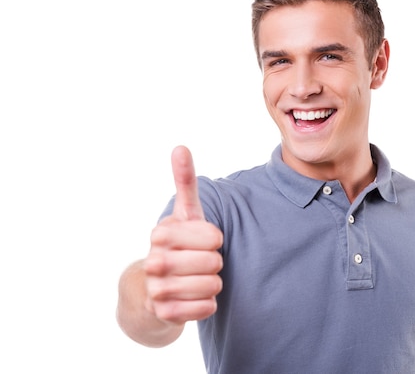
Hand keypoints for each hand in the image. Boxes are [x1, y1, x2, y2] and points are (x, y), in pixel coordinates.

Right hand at [143, 146, 223, 325]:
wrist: (151, 291)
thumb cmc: (178, 246)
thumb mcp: (183, 214)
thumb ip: (185, 181)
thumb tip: (180, 146)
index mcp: (161, 233)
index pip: (214, 237)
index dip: (215, 240)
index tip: (202, 241)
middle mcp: (154, 261)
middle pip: (214, 263)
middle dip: (213, 263)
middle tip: (199, 262)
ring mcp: (157, 289)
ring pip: (212, 287)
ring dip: (212, 284)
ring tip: (196, 279)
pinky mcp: (164, 314)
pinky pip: (206, 308)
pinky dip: (207, 304)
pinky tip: (193, 298)